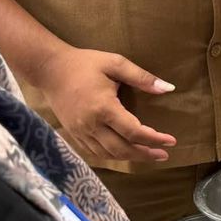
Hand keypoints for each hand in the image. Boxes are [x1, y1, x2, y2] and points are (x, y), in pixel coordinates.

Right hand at [33, 46, 176, 162]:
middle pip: (122, 149)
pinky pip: (95, 152)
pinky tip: (124, 153)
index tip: (171, 141)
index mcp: (104, 108)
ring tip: (148, 155)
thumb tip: (168, 88)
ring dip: (130, 158)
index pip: (134, 132)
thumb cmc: (84, 63)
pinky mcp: (73, 133)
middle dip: (145, 155)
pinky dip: (112, 155)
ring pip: (108, 154)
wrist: (49, 69)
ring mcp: (80, 131)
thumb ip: (142, 77)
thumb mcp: (115, 63)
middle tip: (163, 155)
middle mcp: (91, 124)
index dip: (155, 139)